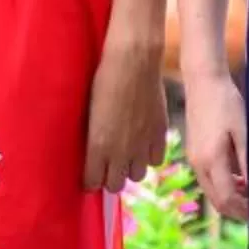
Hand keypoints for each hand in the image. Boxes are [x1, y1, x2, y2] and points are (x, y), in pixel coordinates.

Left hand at [84, 39, 165, 192]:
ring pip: (136, 176)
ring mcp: (141, 145)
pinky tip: (144, 145)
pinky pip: (155, 161)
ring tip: (127, 155)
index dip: (90, 180)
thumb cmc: (103, 80)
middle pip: (114, 185)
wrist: (133, 63)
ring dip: (130, 168)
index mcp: (97, 146)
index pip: (92, 182)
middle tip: (107, 165)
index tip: (90, 174)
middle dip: (109, 178)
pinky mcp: (158, 135)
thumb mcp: (90, 113)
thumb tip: (93, 151)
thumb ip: (93, 137)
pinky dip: (149, 157)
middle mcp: (120, 152)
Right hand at [182, 72, 248, 222]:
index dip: (243, 210)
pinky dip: (223, 185)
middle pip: (216, 201)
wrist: (203, 82)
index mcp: (211, 160)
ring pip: (211, 191)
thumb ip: (248, 162)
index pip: (226, 199)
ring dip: (230, 197)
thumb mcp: (243, 132)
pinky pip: (208, 179)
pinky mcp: (194, 153)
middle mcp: (199, 164)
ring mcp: (194, 159)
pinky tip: (239, 177)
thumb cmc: (226, 102)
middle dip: (237, 208)